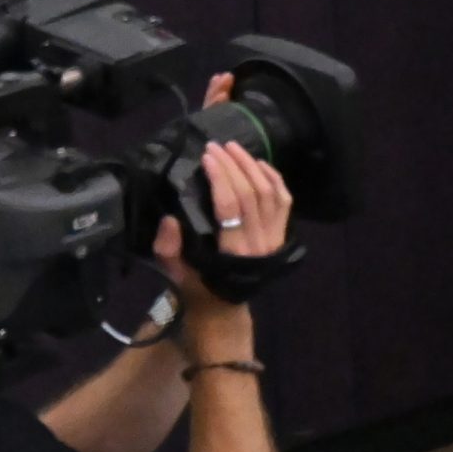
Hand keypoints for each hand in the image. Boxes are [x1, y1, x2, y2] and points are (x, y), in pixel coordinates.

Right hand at [151, 91, 294, 321]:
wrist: (225, 305)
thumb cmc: (196, 285)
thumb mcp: (174, 272)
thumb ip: (168, 248)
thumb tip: (170, 218)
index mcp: (233, 252)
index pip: (230, 206)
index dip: (221, 178)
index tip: (207, 157)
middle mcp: (259, 244)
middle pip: (251, 194)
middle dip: (234, 166)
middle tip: (216, 146)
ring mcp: (274, 238)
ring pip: (270, 194)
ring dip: (252, 167)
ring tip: (234, 148)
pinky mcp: (282, 235)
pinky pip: (284, 201)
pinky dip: (274, 178)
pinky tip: (259, 163)